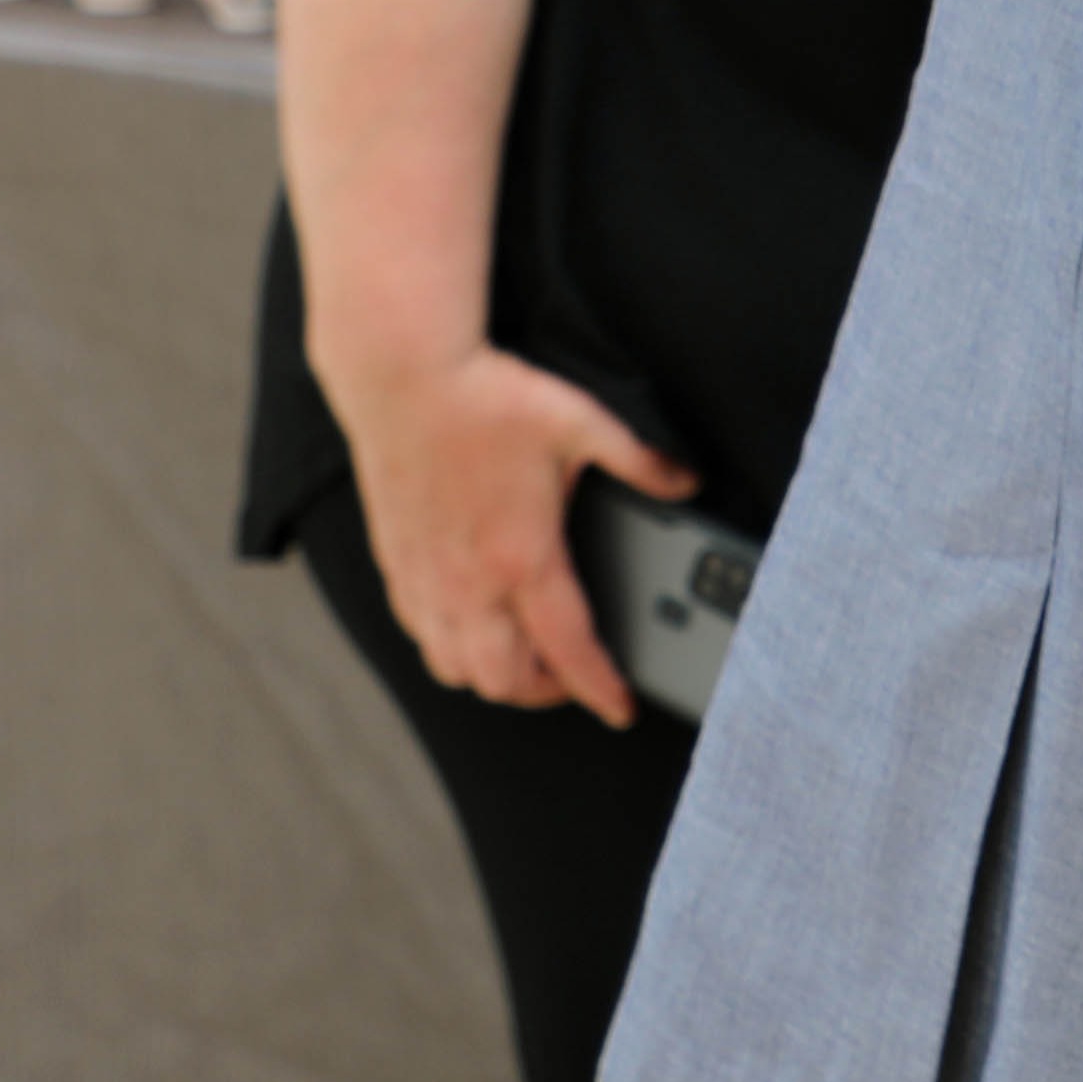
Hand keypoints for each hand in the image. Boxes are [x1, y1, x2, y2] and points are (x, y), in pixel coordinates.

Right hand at [323, 340, 690, 721]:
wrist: (402, 373)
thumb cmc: (487, 397)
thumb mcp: (583, 421)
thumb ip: (642, 460)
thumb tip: (686, 482)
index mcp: (522, 556)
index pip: (568, 649)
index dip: (598, 688)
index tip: (619, 708)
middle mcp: (468, 581)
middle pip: (503, 680)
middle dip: (546, 692)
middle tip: (576, 676)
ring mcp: (426, 577)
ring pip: (455, 668)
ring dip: (493, 677)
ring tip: (526, 659)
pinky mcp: (396, 562)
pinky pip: (420, 634)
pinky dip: (449, 648)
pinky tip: (472, 626)